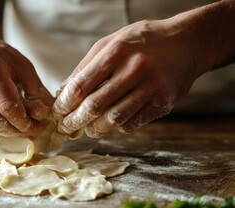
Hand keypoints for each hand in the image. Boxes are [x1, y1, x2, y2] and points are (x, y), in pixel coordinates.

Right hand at [0, 32, 53, 139]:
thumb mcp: (18, 62)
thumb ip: (35, 87)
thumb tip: (46, 112)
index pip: (8, 107)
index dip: (26, 121)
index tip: (39, 124)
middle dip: (18, 130)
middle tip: (31, 128)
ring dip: (7, 132)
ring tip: (18, 124)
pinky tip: (2, 121)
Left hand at [53, 19, 198, 136]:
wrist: (186, 41)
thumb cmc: (141, 42)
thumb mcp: (110, 43)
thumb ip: (85, 66)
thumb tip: (62, 91)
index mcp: (115, 52)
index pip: (80, 86)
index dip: (64, 104)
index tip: (57, 113)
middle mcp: (133, 69)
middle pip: (94, 106)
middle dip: (74, 121)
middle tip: (65, 128)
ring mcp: (151, 87)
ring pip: (114, 119)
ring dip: (95, 129)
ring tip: (88, 129)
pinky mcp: (164, 102)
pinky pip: (133, 123)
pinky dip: (118, 127)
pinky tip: (112, 123)